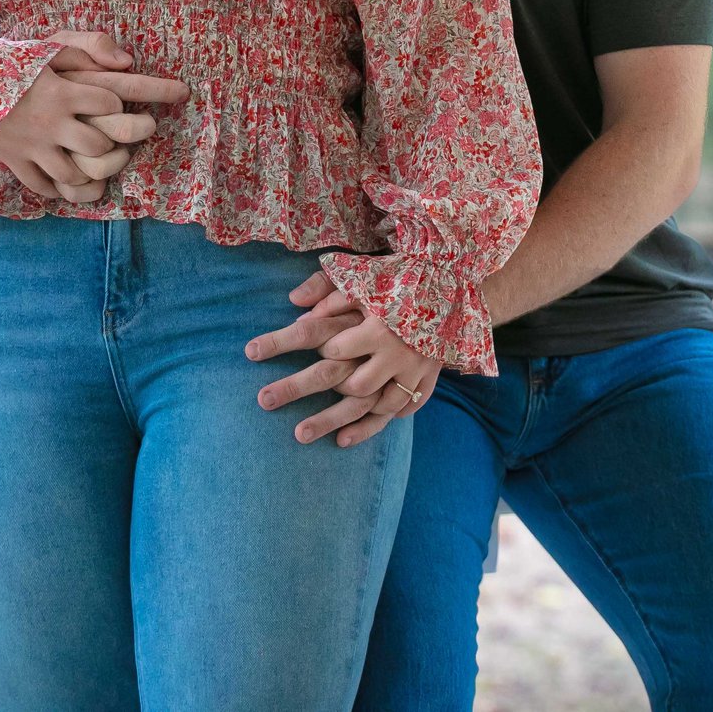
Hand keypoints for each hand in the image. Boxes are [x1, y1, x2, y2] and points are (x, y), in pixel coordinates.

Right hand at [0, 31, 186, 202]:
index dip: (117, 104)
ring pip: (72, 173)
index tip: (113, 104)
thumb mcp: (47, 46)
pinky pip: (41, 186)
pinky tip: (63, 179)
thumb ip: (88, 47)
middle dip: (111, 145)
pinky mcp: (14, 161)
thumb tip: (128, 62)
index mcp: (61, 93)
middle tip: (115, 141)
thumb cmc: (5, 62)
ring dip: (89, 172)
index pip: (108, 104)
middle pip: (96, 146)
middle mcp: (50, 123)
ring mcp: (31, 147)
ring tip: (95, 163)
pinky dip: (56, 188)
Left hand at [249, 279, 435, 447]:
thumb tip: (293, 301)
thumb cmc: (403, 280)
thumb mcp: (365, 274)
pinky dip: (369, 428)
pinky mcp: (422, 385)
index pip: (323, 338)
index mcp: (374, 322)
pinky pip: (394, 414)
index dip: (286, 343)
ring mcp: (408, 372)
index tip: (255, 350)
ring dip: (330, 420)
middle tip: (262, 399)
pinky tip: (343, 439)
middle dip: (296, 388)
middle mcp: (391, 352)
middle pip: (335, 377)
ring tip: (298, 434)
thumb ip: (328, 286)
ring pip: (365, 404)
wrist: (457, 291)